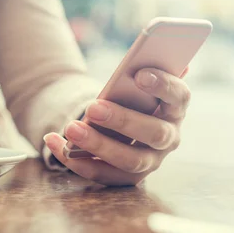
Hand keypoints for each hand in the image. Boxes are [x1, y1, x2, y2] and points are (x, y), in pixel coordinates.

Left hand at [44, 68, 190, 185]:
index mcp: (176, 107)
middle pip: (154, 133)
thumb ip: (139, 70)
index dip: (163, 85)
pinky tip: (54, 142)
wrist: (119, 124)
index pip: (179, 96)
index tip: (139, 74)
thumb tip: (145, 54)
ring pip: (129, 160)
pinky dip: (75, 161)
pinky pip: (102, 174)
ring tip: (71, 128)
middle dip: (122, 120)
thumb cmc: (130, 95)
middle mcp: (169, 138)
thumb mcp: (134, 81)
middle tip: (92, 107)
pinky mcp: (127, 178)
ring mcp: (150, 161)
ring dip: (98, 145)